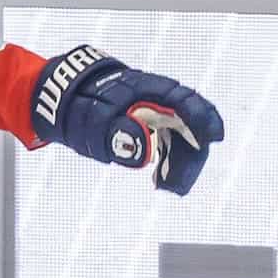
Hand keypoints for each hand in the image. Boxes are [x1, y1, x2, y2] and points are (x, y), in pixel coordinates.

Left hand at [31, 45, 223, 194]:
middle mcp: (157, 99)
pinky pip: (169, 143)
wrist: (63, 99)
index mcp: (147, 88)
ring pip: (180, 137)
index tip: (214, 139)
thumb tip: (146, 152)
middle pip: (188, 125)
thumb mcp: (93, 121)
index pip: (185, 101)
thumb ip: (118, 133)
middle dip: (189, 157)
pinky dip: (169, 161)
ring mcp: (155, 111)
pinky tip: (161, 180)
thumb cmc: (78, 104)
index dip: (204, 118)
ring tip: (166, 187)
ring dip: (180, 163)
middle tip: (177, 188)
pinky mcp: (151, 125)